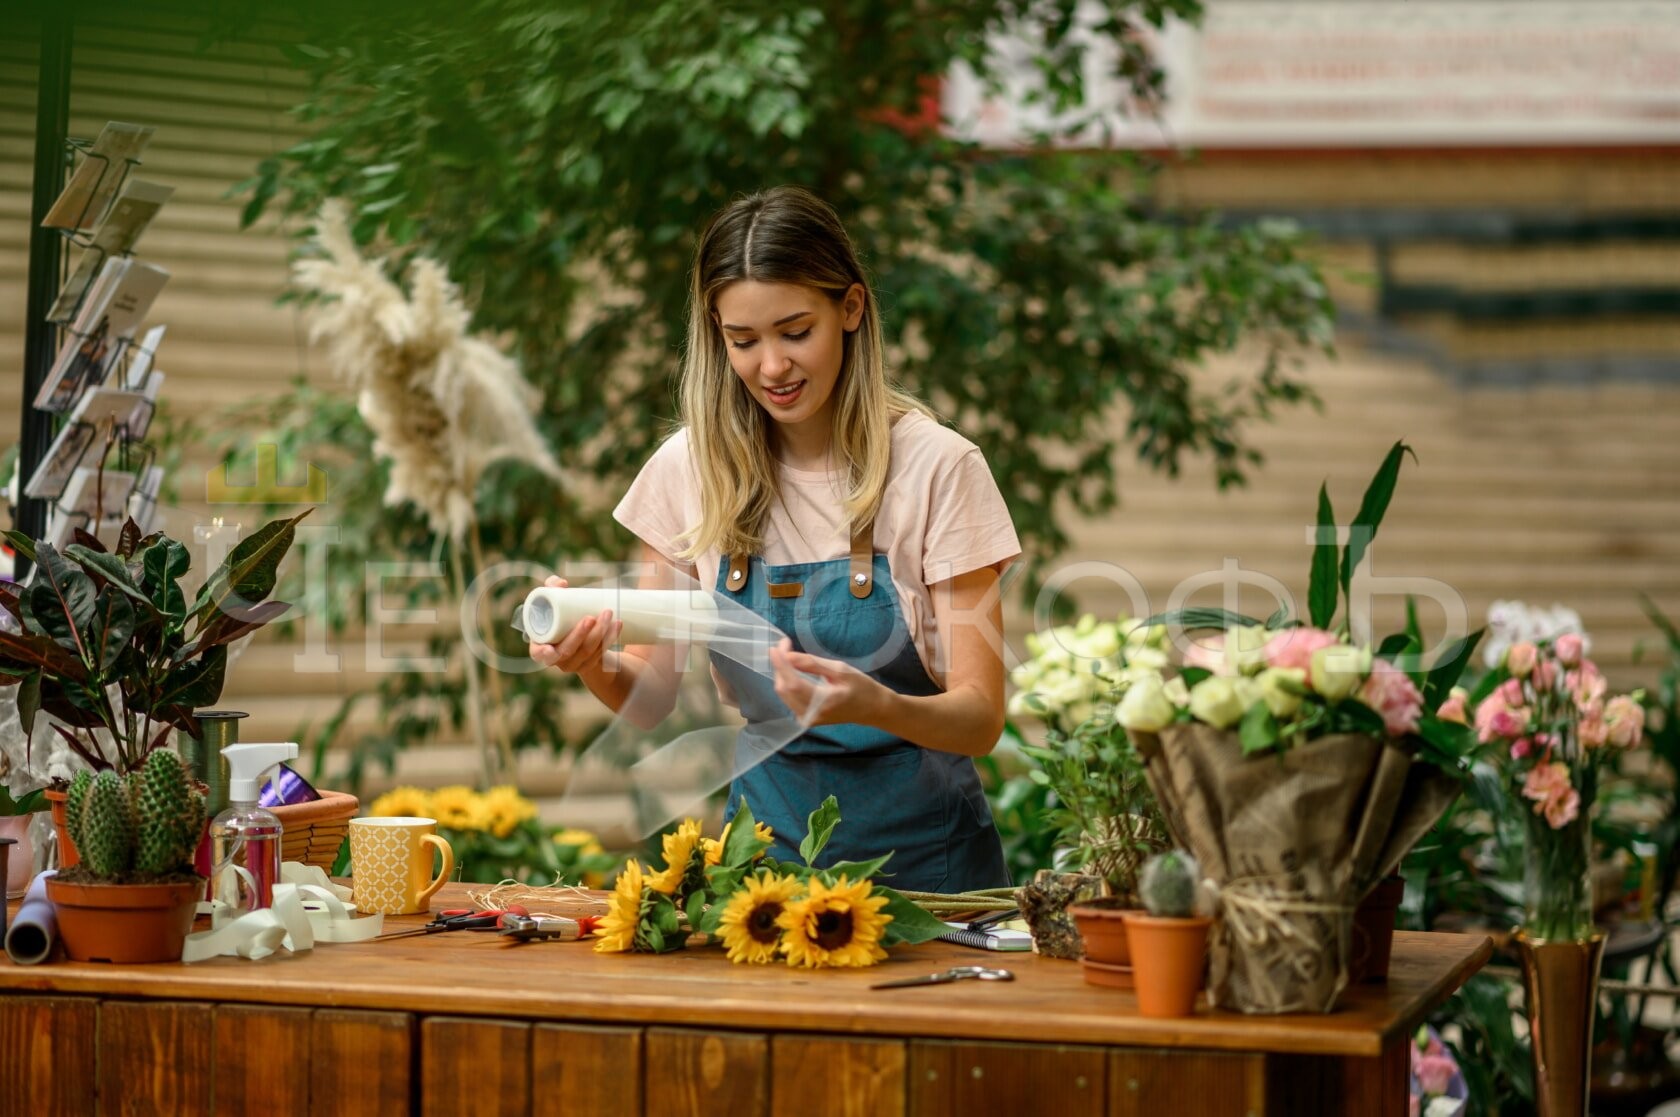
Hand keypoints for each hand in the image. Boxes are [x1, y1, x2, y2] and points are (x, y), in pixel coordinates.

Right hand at [528, 576, 623, 673]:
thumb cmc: (558, 616)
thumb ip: (552, 589)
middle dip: (581, 635)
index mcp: (541, 646)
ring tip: (608, 612)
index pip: (538, 654)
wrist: (576, 635)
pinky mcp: (591, 664)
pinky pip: (602, 653)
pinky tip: (617, 625)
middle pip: (568, 651)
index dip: (543, 653)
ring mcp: (574, 664)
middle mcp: (556, 659)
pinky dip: (610, 637)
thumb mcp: (553, 603)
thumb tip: (561, 583)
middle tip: (591, 617)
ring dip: (600, 633)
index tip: (550, 648)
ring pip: (588, 652)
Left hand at [769, 638, 884, 726]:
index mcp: (823, 703)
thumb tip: (788, 655)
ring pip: (784, 694)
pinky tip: (792, 670)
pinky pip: (789, 698)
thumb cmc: (861, 687)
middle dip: (780, 666)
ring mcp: (807, 719)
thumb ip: (812, 664)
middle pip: (784, 689)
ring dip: (783, 673)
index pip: (793, 684)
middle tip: (785, 646)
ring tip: (788, 655)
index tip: (776, 647)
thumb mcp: (840, 670)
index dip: (781, 665)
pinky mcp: (806, 718)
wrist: (873, 708)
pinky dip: (788, 682)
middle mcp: (811, 715)